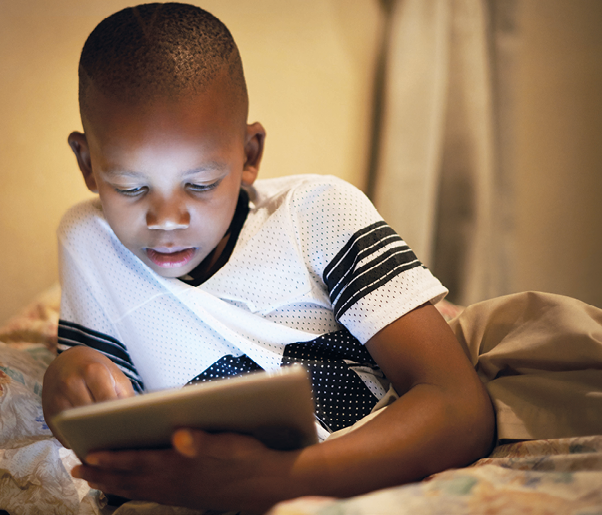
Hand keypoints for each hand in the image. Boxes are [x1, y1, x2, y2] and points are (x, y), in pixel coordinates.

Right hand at [42, 346, 134, 443]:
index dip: (117, 416)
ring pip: (75, 427)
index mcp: (92, 371)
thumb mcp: (116, 376)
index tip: (127, 428)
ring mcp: (56, 398)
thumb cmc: (97, 370)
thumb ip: (125, 396)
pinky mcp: (48, 412)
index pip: (106, 400)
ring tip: (105, 443)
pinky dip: (77, 440)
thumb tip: (133, 421)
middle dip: (104, 428)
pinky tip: (89, 442)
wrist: (66, 361)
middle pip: (90, 416)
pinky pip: (64, 434)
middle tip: (117, 439)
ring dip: (89, 437)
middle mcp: (71, 383)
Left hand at [71, 429, 299, 513]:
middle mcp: (176, 481)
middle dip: (103, 475)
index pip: (139, 461)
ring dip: (114, 485)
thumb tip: (180, 435)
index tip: (88, 456)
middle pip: (131, 479)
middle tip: (77, 473)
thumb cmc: (250, 457)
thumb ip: (203, 441)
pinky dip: (134, 492)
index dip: (113, 459)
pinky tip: (133, 490)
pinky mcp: (189, 498)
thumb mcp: (231, 444)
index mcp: (182, 464)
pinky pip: (152, 496)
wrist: (269, 484)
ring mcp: (181, 493)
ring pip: (138, 490)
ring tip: (95, 482)